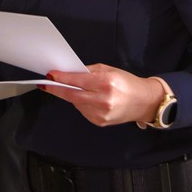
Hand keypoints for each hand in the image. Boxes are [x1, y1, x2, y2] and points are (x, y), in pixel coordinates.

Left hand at [42, 63, 166, 126]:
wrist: (144, 102)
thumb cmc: (127, 83)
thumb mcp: (109, 70)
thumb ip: (88, 71)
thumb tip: (69, 73)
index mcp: (106, 83)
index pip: (77, 81)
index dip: (61, 78)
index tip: (51, 75)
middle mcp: (104, 100)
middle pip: (72, 95)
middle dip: (57, 89)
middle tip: (47, 85)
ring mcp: (101, 113)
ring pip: (76, 104)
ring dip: (71, 96)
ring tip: (77, 89)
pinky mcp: (100, 122)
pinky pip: (82, 111)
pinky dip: (81, 104)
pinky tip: (89, 99)